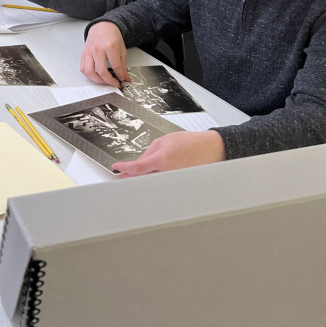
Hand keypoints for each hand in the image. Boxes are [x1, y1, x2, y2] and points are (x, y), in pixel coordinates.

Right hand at [80, 21, 128, 85]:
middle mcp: (98, 49)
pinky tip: (95, 76)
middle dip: (109, 81)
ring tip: (104, 81)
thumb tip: (125, 77)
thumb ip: (123, 65)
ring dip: (97, 80)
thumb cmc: (112, 36)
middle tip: (114, 83)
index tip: (121, 79)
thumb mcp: (122, 49)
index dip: (120, 76)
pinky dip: (89, 75)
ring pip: (90, 72)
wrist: (102, 27)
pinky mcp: (83, 54)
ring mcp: (89, 52)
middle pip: (102, 71)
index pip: (115, 66)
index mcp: (110, 47)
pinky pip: (83, 68)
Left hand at [111, 130, 225, 177]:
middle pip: (142, 179)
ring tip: (133, 179)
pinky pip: (162, 186)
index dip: (124, 169)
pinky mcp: (179, 185)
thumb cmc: (190, 143)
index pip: (137, 168)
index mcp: (162, 160)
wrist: (209, 149)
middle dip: (130, 178)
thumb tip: (138, 163)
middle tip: (121, 177)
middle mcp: (168, 173)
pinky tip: (150, 182)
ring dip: (141, 182)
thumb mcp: (164, 141)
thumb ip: (148, 152)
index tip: (116, 168)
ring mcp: (174, 181)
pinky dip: (154, 184)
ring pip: (151, 184)